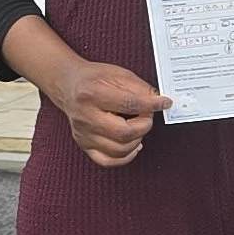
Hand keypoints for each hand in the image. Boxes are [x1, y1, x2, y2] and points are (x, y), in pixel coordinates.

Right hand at [0, 15, 169, 166]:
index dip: (152, 105)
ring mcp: (84, 134)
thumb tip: (158, 101)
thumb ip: (139, 88)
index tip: (164, 103)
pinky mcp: (84, 145)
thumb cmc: (93, 79)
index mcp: (91, 93)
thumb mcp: (117, 73)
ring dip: (137, 139)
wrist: (69, 85)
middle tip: (147, 116)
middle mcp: (85, 116)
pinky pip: (108, 160)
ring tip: (138, 127)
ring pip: (119, 149)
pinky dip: (126, 156)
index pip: (128, 104)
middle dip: (144, 125)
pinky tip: (132, 144)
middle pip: (124, 132)